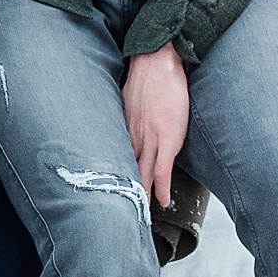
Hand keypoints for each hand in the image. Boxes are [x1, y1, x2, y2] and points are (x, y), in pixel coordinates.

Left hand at [122, 42, 189, 207]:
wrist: (157, 61)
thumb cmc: (147, 75)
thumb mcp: (129, 97)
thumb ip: (129, 111)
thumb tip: (130, 116)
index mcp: (124, 127)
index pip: (116, 157)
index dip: (115, 175)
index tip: (111, 189)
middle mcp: (133, 136)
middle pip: (126, 170)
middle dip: (124, 191)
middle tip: (121, 211)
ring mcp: (150, 139)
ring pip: (143, 174)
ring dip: (142, 195)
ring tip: (140, 216)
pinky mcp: (167, 139)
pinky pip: (163, 170)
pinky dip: (162, 188)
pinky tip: (163, 202)